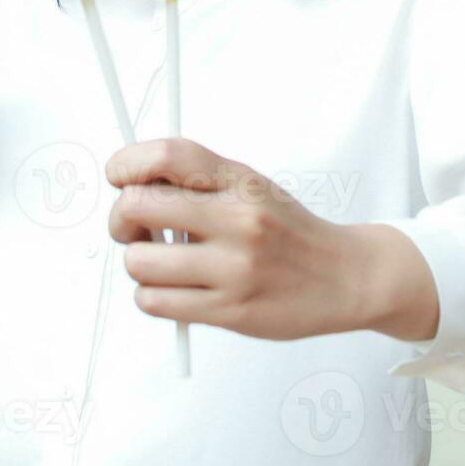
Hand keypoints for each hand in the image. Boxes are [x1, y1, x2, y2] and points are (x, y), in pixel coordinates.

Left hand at [105, 138, 439, 341]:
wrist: (346, 276)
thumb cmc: (288, 231)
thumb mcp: (250, 186)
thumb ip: (198, 179)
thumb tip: (130, 178)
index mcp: (240, 181)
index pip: (167, 155)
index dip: (126, 162)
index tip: (118, 175)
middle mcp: (238, 220)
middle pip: (137, 206)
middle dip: (120, 217)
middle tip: (132, 227)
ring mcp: (234, 268)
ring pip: (138, 262)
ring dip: (136, 263)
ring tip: (160, 263)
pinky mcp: (229, 311)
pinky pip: (154, 302)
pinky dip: (151, 295)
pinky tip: (173, 289)